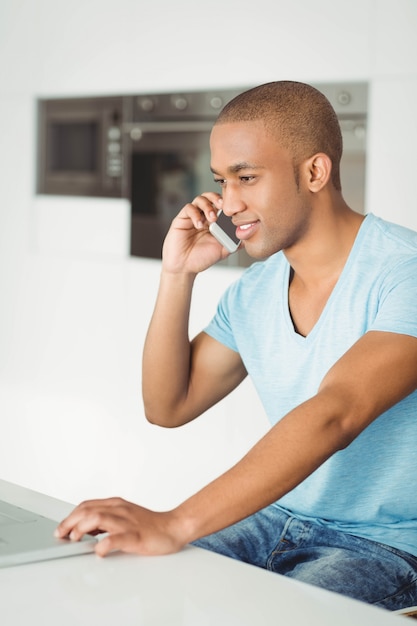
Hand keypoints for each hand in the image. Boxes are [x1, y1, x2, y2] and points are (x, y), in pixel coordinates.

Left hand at [54, 497, 185, 557]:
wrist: (174, 527)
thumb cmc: (150, 525)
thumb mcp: (125, 517)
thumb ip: (106, 520)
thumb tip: (85, 529)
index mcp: (117, 504)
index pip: (87, 505)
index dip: (70, 516)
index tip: (61, 528)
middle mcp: (120, 510)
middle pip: (88, 510)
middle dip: (70, 522)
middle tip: (62, 535)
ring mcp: (128, 522)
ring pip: (98, 518)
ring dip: (81, 529)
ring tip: (75, 540)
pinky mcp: (136, 536)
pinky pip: (116, 538)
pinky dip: (103, 544)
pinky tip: (98, 551)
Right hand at [162, 192, 229, 274]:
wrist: (184, 268)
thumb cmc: (201, 258)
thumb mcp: (222, 251)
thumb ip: (234, 242)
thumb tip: (248, 236)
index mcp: (214, 222)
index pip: (221, 205)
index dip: (227, 203)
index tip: (233, 209)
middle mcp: (203, 216)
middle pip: (210, 197)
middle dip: (217, 199)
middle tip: (222, 206)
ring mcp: (192, 217)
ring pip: (200, 200)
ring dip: (208, 206)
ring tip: (212, 218)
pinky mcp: (181, 219)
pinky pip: (188, 208)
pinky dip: (195, 214)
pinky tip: (199, 225)